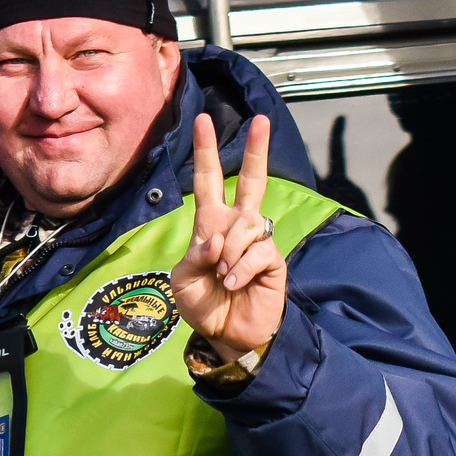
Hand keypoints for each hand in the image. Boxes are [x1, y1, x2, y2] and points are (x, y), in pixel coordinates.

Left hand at [171, 113, 286, 362]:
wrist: (227, 335)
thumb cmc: (203, 304)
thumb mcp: (183, 281)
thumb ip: (196, 256)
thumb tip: (218, 240)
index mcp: (210, 223)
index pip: (208, 180)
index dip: (205, 151)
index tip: (203, 120)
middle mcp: (236, 226)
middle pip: (251, 180)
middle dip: (256, 149)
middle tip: (261, 120)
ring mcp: (257, 241)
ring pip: (247, 222)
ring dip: (230, 249)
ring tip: (223, 275)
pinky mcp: (272, 260)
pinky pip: (257, 251)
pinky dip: (240, 268)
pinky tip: (234, 282)